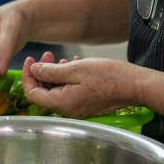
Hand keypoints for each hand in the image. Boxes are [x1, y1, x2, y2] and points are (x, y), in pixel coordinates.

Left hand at [20, 54, 142, 117]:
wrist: (135, 86)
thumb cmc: (108, 77)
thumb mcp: (75, 69)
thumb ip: (51, 72)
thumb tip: (34, 71)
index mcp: (62, 103)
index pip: (32, 93)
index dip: (28, 76)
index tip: (30, 60)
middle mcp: (68, 109)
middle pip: (44, 92)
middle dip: (42, 72)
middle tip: (48, 54)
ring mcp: (78, 107)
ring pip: (57, 90)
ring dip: (56, 72)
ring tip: (64, 57)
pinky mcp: (86, 103)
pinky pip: (69, 90)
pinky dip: (68, 77)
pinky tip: (75, 63)